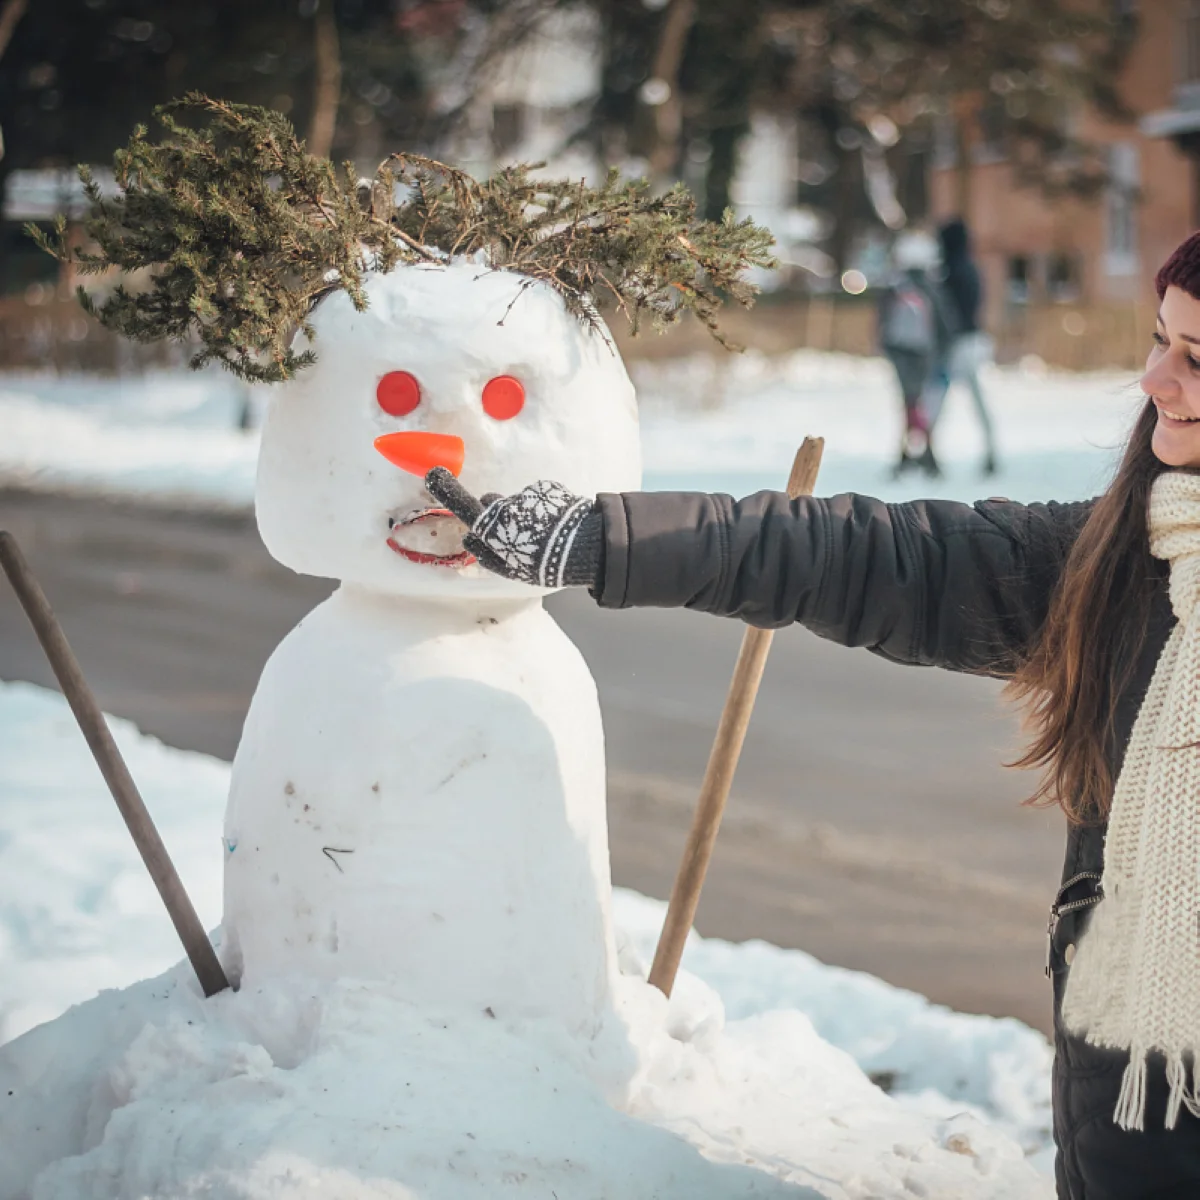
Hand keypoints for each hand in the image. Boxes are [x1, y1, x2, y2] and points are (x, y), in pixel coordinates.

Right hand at [425, 468, 601, 588]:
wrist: (585, 546)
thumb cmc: (545, 563)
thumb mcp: (512, 568)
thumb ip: (488, 554)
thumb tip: (469, 539)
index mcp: (494, 528)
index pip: (465, 507)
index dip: (449, 492)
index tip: (434, 475)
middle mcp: (506, 506)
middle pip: (492, 504)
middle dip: (499, 515)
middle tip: (517, 536)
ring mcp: (526, 495)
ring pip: (516, 502)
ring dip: (523, 514)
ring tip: (543, 534)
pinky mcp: (545, 488)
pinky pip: (536, 498)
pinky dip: (541, 509)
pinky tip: (555, 525)